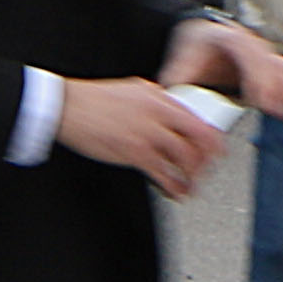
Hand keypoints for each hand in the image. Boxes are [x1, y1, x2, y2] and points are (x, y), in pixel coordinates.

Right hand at [53, 76, 225, 199]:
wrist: (67, 106)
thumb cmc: (92, 99)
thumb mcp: (131, 89)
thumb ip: (154, 99)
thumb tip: (169, 110)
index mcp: (158, 97)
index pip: (197, 119)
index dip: (211, 139)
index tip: (216, 151)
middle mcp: (158, 113)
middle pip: (198, 139)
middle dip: (206, 160)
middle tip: (205, 172)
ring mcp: (148, 133)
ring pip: (184, 158)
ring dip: (191, 177)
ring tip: (190, 187)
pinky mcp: (135, 152)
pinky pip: (164, 174)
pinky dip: (174, 186)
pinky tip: (175, 192)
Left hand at [168, 14, 282, 128]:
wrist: (200, 34)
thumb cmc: (193, 48)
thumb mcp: (180, 61)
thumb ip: (179, 80)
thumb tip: (175, 97)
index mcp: (229, 38)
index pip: (249, 56)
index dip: (258, 79)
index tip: (262, 101)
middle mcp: (253, 44)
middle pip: (274, 64)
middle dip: (279, 89)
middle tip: (280, 113)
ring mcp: (266, 55)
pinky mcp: (273, 69)